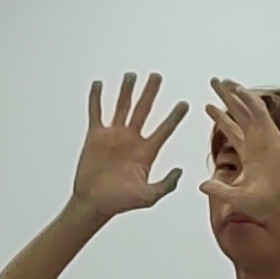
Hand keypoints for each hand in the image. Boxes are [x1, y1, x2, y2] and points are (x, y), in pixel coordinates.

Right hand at [71, 72, 189, 221]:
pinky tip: (99, 84)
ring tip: (132, 75)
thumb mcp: (148, 196)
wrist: (95, 203)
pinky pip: (96, 113)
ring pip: (122, 107)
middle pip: (144, 110)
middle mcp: (132, 139)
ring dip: (127, 91)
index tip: (185, 103)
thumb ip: (165, 185)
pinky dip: (97, 98)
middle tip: (157, 76)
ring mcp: (114, 136)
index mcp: (148, 152)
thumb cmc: (121, 202)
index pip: (164, 129)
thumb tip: (180, 171)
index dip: (174, 117)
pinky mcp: (95, 136)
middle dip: (151, 93)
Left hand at [202, 79, 279, 232]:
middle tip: (214, 82)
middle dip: (226, 98)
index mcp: (249, 154)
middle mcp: (257, 141)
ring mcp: (265, 137)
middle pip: (239, 114)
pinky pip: (259, 114)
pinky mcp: (272, 135)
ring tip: (222, 80)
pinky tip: (238, 89)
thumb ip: (219, 190)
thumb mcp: (237, 197)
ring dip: (235, 94)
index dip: (220, 118)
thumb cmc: (269, 203)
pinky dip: (249, 100)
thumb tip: (201, 185)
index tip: (208, 106)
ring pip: (247, 109)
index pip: (232, 130)